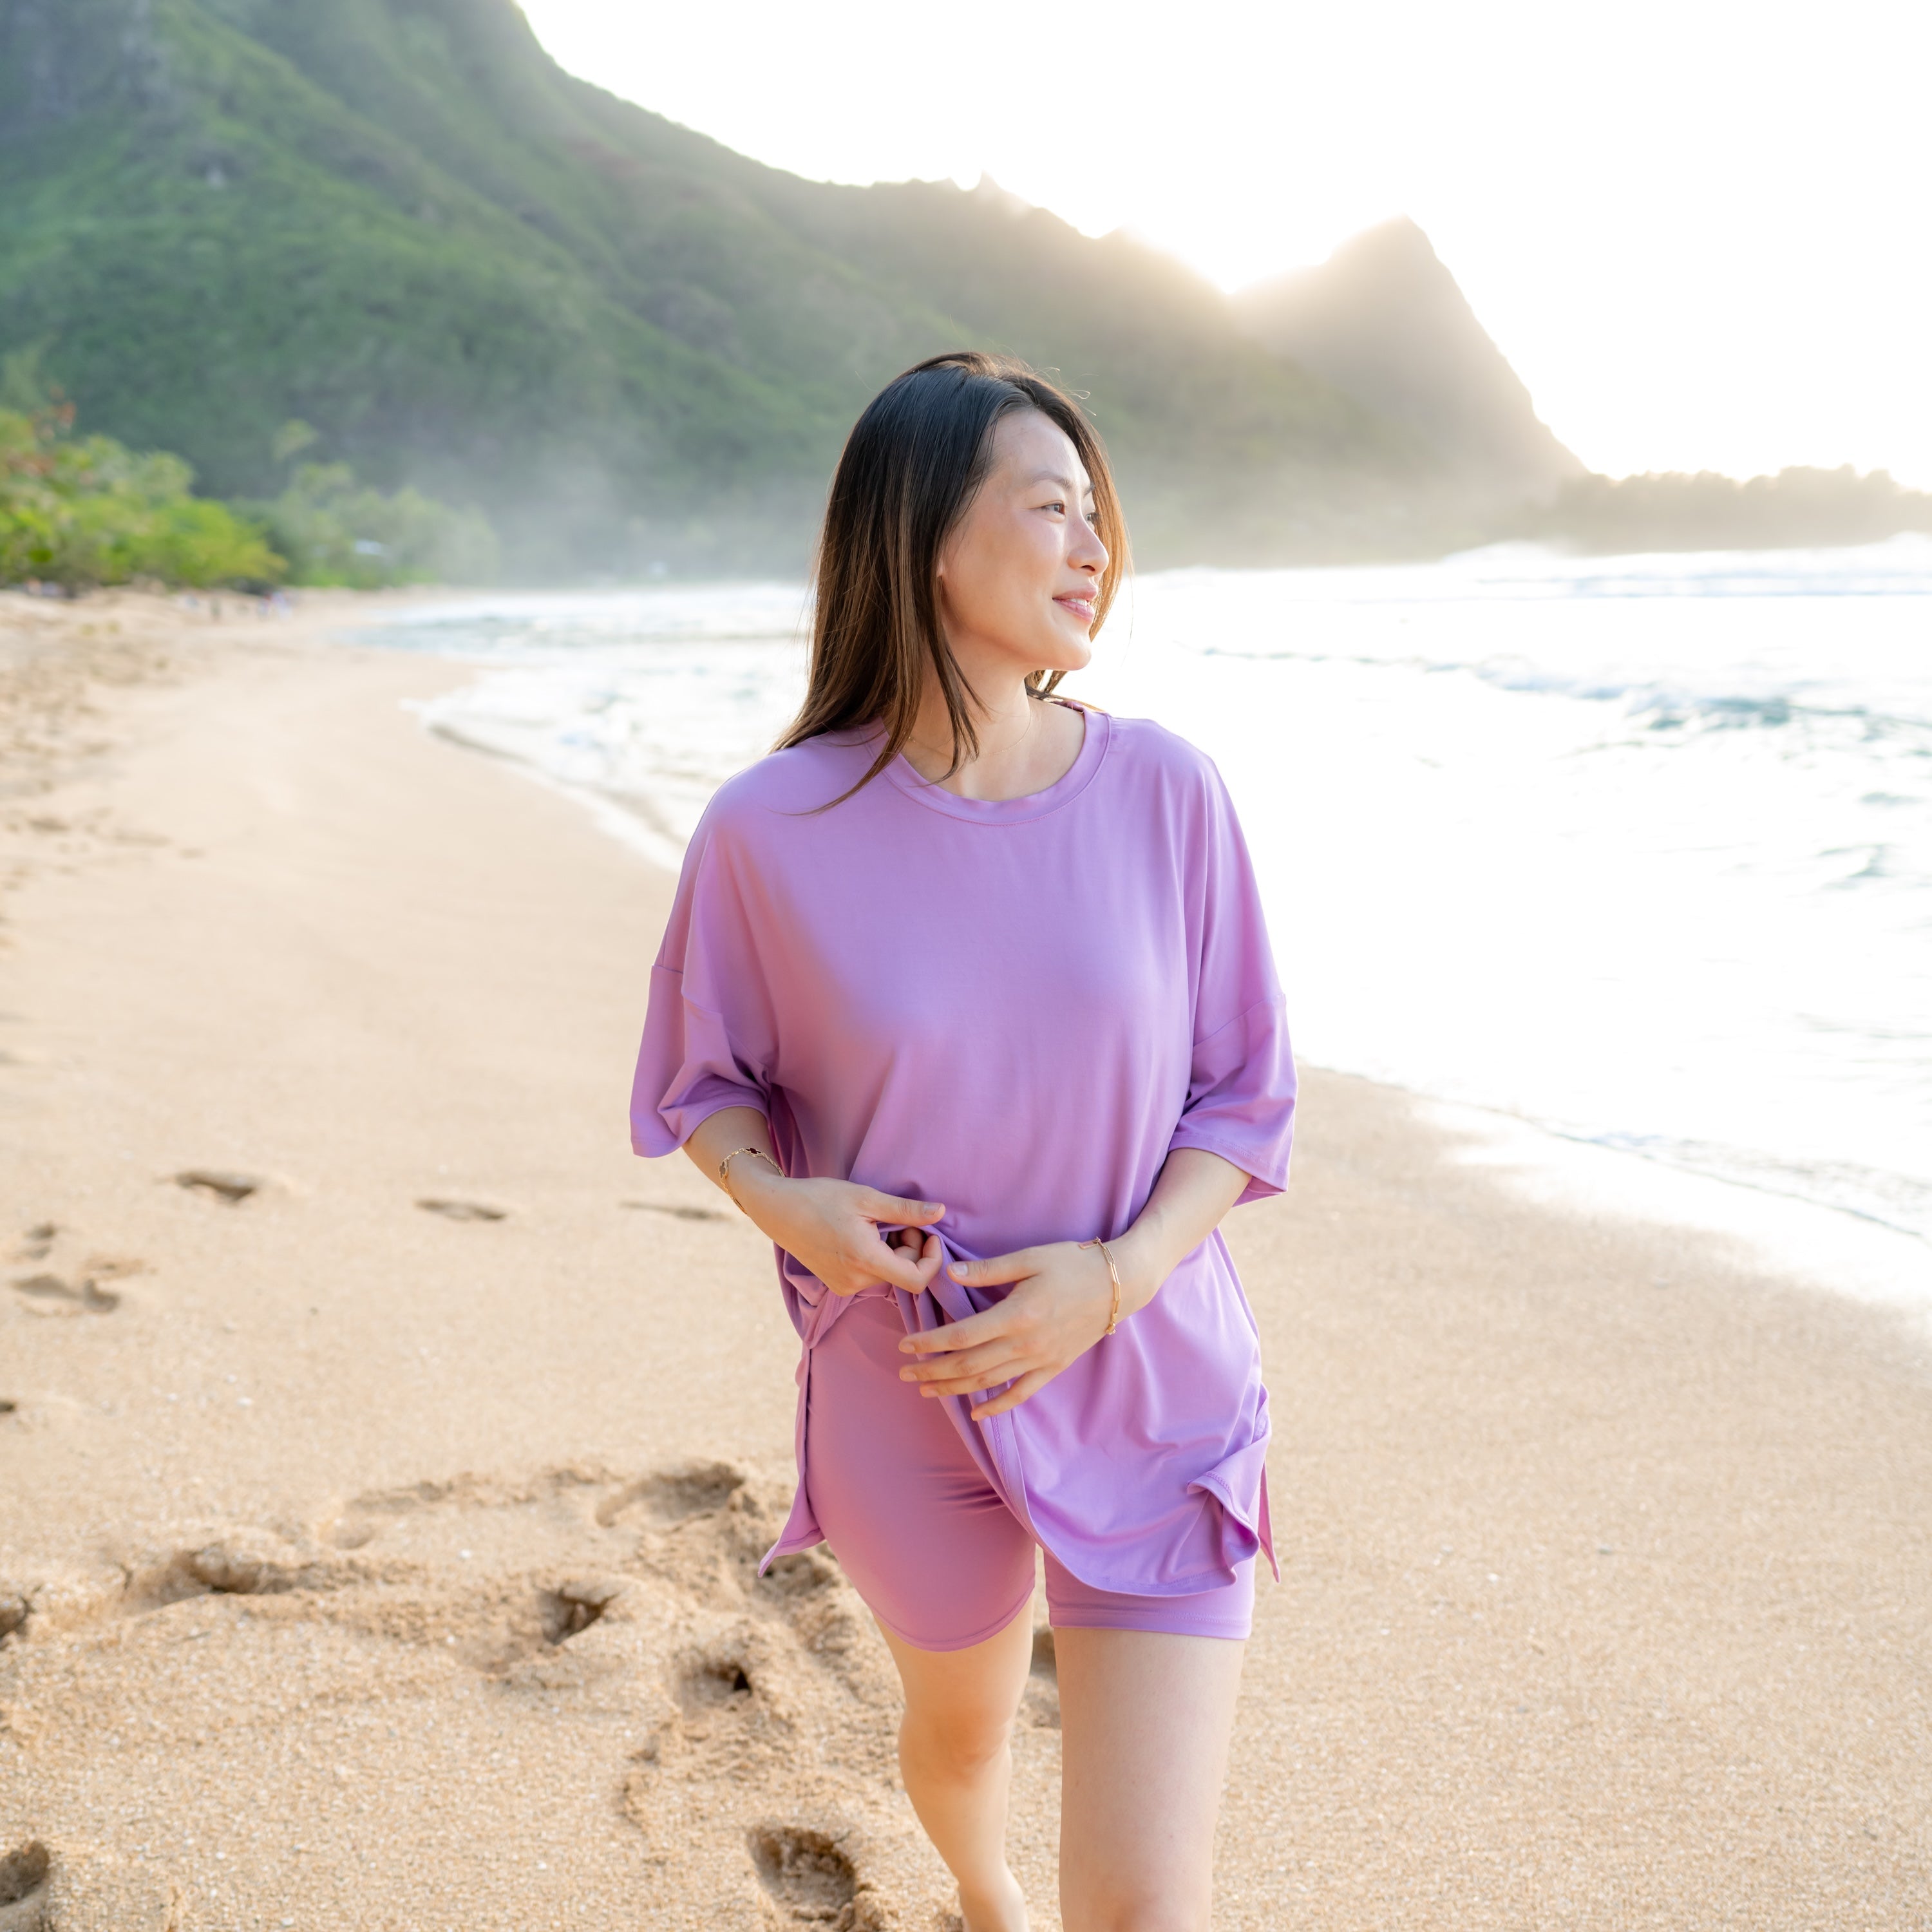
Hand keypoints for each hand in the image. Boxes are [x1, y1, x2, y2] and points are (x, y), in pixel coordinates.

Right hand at [732, 1164, 946, 1298]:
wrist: (779, 1211)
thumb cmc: (821, 1198)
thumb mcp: (867, 1198)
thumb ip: (906, 1210)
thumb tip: (940, 1213)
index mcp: (866, 1260)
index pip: (917, 1280)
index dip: (932, 1260)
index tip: (929, 1234)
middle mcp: (856, 1281)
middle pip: (903, 1273)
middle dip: (910, 1246)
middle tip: (896, 1220)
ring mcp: (845, 1286)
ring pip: (888, 1274)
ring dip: (893, 1251)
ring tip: (875, 1225)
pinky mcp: (838, 1285)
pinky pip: (871, 1276)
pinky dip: (876, 1258)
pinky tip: (862, 1236)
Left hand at [895, 1242, 1115, 1417]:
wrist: (1119, 1285)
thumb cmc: (1073, 1263)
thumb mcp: (1030, 1258)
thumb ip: (988, 1270)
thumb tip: (949, 1274)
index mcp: (1016, 1314)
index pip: (961, 1336)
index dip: (930, 1343)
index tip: (906, 1344)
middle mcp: (1026, 1344)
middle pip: (968, 1366)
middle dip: (932, 1371)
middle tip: (905, 1373)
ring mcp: (1041, 1360)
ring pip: (988, 1383)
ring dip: (954, 1389)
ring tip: (927, 1390)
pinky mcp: (1054, 1367)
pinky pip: (1020, 1393)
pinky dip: (996, 1407)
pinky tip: (975, 1413)